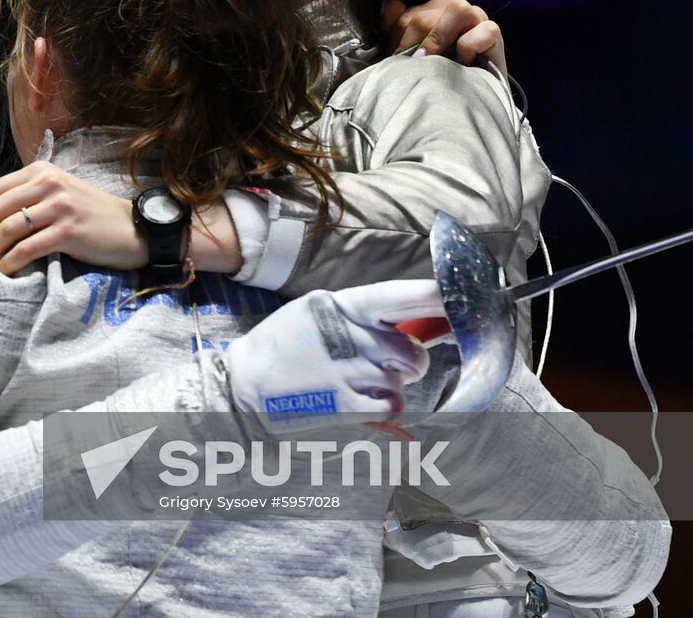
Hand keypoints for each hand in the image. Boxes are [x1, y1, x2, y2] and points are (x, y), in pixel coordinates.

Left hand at [0, 163, 245, 275]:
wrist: (135, 229)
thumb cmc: (92, 217)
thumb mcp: (57, 196)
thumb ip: (26, 200)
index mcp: (39, 171)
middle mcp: (47, 182)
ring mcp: (58, 205)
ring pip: (6, 229)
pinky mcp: (69, 229)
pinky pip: (27, 247)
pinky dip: (8, 262)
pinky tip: (0, 273)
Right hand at [226, 279, 442, 433]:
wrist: (243, 383)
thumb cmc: (284, 346)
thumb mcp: (316, 315)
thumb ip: (360, 317)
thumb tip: (417, 322)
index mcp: (338, 305)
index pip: (397, 297)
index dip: (434, 297)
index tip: (461, 296)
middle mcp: (347, 335)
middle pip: (411, 350)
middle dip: (409, 361)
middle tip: (385, 364)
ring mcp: (347, 370)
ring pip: (402, 380)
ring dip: (390, 385)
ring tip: (357, 383)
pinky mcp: (346, 403)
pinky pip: (392, 406)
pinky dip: (384, 408)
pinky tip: (357, 402)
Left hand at [381, 0, 505, 73]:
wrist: (468, 98)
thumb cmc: (436, 74)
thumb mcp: (410, 54)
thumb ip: (396, 28)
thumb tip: (388, 2)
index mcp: (429, 9)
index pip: (405, 17)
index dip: (395, 42)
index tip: (395, 64)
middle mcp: (453, 7)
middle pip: (424, 17)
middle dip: (412, 46)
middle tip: (411, 70)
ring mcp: (476, 17)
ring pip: (458, 9)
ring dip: (438, 40)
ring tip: (430, 63)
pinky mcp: (494, 32)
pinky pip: (483, 30)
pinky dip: (469, 47)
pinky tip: (462, 64)